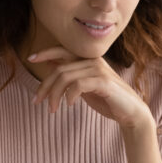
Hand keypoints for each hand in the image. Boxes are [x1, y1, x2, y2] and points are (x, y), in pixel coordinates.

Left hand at [29, 45, 152, 129]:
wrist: (130, 112)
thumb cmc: (106, 99)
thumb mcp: (85, 86)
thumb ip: (71, 74)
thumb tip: (52, 63)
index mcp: (88, 59)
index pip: (62, 50)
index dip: (45, 53)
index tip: (30, 59)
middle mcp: (93, 61)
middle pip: (59, 69)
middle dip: (44, 86)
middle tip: (36, 101)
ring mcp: (99, 70)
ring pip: (65, 76)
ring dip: (54, 95)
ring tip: (52, 109)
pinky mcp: (103, 82)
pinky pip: (78, 85)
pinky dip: (69, 95)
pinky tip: (68, 105)